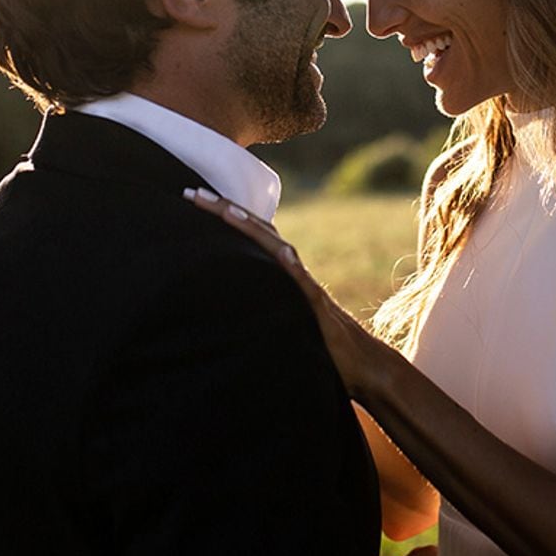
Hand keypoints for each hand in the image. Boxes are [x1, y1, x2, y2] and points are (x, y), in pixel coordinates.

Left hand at [183, 188, 398, 394]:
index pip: (250, 236)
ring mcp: (306, 287)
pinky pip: (306, 287)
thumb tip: (217, 307)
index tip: (192, 198)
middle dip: (226, 211)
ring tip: (228, 212)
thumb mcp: (279, 319)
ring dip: (254, 230)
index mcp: (280, 273)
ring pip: (279, 251)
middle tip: (192, 193)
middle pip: (258, 233)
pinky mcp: (318, 309)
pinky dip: (294, 269)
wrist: (363, 363)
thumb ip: (259, 305)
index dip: (224, 216)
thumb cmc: (319, 346)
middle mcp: (292, 272)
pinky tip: (283, 256)